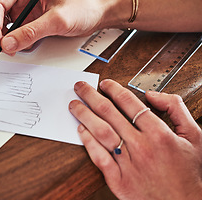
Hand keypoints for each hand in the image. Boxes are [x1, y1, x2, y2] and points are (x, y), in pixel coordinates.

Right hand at [0, 0, 103, 54]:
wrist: (97, 13)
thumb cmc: (83, 6)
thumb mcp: (58, 19)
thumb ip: (31, 32)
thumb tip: (8, 44)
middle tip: (3, 49)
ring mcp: (22, 11)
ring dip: (4, 40)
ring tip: (18, 47)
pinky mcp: (27, 23)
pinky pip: (11, 35)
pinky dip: (14, 43)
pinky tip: (26, 45)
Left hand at [69, 79, 201, 199]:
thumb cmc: (189, 173)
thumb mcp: (194, 136)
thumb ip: (176, 109)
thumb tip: (152, 95)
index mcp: (159, 133)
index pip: (129, 103)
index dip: (113, 89)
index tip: (104, 84)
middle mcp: (141, 146)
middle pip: (109, 113)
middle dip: (91, 96)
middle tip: (80, 87)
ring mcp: (128, 164)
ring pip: (101, 133)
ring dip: (84, 115)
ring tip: (74, 105)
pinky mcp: (119, 181)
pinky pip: (99, 158)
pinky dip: (88, 142)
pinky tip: (81, 131)